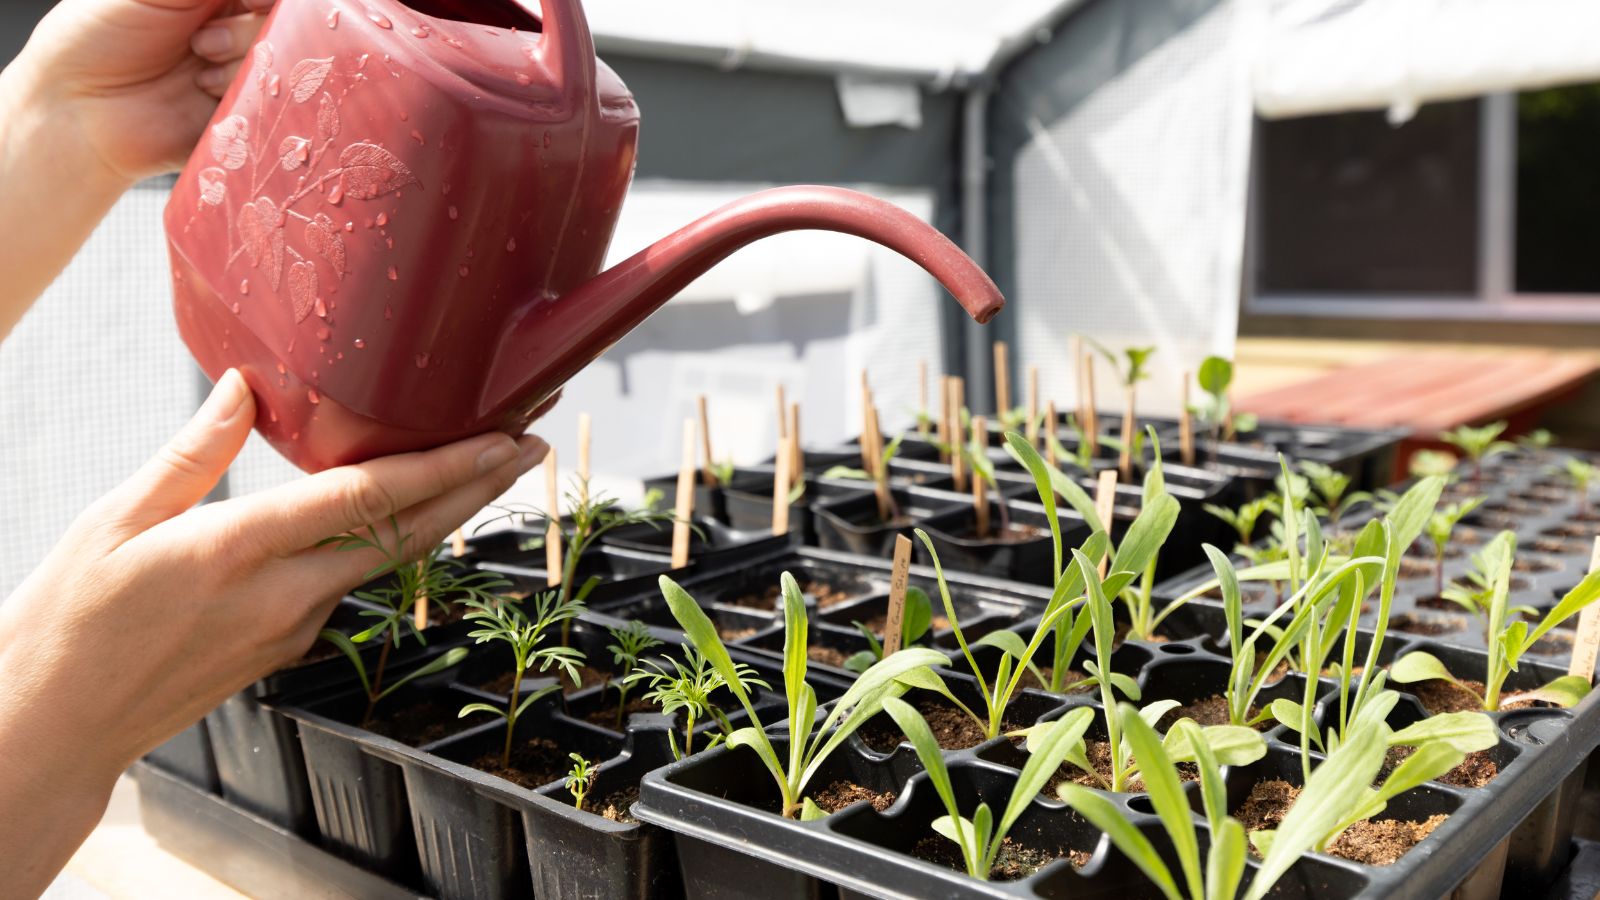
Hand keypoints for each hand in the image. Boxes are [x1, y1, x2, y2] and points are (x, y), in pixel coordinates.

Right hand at [0, 370, 544, 893]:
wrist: (57, 727)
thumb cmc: (69, 620)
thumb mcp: (114, 521)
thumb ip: (193, 453)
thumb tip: (247, 386)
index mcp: (237, 551)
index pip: (366, 499)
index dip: (444, 467)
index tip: (501, 439)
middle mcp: (283, 595)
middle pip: (406, 532)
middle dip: (477, 486)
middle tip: (530, 443)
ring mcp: (293, 629)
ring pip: (388, 559)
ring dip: (444, 512)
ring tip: (487, 466)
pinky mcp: (288, 648)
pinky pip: (350, 583)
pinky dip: (389, 543)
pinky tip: (403, 512)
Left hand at [15, 0, 275, 184]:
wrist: (79, 109)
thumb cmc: (101, 35)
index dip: (267, 0)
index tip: (250, 2)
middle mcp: (238, 29)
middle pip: (285, 23)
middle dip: (247, 31)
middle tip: (202, 42)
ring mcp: (244, 72)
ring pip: (283, 62)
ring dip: (239, 66)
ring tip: (197, 76)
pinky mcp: (246, 113)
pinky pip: (274, 103)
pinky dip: (244, 97)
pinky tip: (206, 97)